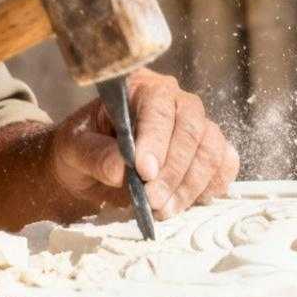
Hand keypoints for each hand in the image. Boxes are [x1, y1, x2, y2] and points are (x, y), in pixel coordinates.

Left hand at [47, 68, 238, 218]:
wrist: (90, 169)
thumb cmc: (81, 149)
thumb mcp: (72, 149)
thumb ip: (94, 155)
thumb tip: (121, 169)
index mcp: (139, 87)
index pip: (157, 105)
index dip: (155, 138)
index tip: (144, 172)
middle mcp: (174, 100)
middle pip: (191, 128)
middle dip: (173, 170)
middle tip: (152, 200)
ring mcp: (195, 125)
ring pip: (211, 149)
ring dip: (190, 185)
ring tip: (162, 210)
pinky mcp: (208, 151)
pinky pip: (224, 164)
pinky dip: (210, 186)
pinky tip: (184, 202)